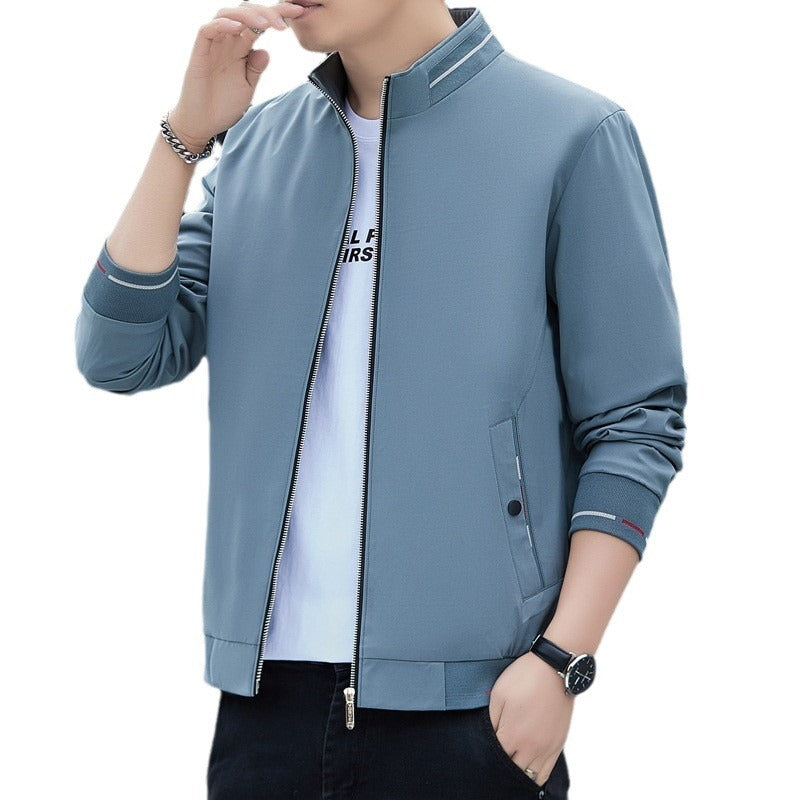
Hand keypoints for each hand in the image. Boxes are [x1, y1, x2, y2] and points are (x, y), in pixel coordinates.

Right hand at [168, 2, 305, 149]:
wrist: (201, 125)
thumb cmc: (222, 106)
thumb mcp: (247, 87)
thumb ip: (255, 69)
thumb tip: (267, 52)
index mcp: (240, 48)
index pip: (260, 24)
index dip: (278, 15)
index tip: (298, 13)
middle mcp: (227, 42)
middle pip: (246, 13)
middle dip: (268, 11)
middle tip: (287, 18)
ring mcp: (213, 46)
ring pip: (227, 14)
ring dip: (248, 14)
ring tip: (266, 23)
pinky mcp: (199, 53)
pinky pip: (207, 30)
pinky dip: (222, 25)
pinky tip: (238, 27)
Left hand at [486, 651, 573, 784]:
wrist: (553, 668)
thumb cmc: (523, 678)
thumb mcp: (498, 695)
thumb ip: (491, 721)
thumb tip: (489, 739)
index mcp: (513, 735)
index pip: (495, 758)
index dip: (487, 755)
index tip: (484, 749)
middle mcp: (531, 747)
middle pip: (512, 771)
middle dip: (501, 767)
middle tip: (495, 759)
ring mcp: (547, 748)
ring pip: (531, 777)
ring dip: (519, 773)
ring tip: (510, 765)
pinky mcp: (558, 744)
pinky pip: (546, 773)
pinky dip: (536, 775)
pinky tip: (527, 768)